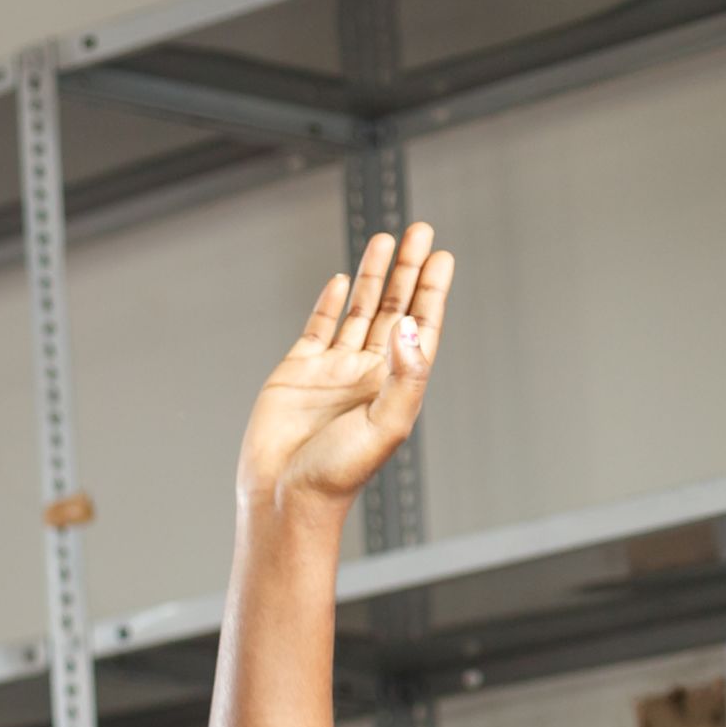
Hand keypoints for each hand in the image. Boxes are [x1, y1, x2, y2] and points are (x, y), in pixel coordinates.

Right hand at [237, 224, 451, 528]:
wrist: (283, 495)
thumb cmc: (338, 473)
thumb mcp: (387, 424)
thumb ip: (405, 374)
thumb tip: (408, 325)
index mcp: (395, 383)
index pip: (420, 326)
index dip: (432, 291)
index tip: (442, 257)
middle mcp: (368, 371)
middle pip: (394, 307)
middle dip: (409, 269)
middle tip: (421, 231)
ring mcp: (332, 369)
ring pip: (358, 310)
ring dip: (373, 275)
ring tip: (385, 239)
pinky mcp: (297, 371)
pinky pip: (318, 327)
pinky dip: (329, 302)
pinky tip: (341, 280)